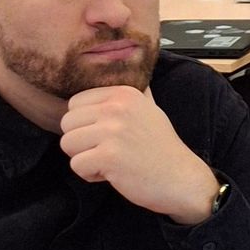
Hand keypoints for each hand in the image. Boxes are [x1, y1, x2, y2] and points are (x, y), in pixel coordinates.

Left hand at [58, 86, 218, 223]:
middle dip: (81, 142)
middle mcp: (116, 108)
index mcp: (123, 94)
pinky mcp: (109, 157)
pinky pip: (76, 165)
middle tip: (106, 151)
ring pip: (68, 144)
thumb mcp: (151, 109)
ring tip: (109, 162)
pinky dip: (91, 175)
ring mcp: (112, 132)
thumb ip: (134, 93)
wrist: (182, 179)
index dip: (85, 124)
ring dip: (84, 158)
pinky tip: (112, 174)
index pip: (75, 103)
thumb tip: (129, 70)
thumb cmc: (163, 149)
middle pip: (67, 123)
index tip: (108, 135)